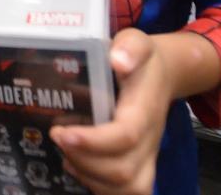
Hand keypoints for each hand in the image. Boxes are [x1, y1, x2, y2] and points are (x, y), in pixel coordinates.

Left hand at [50, 29, 172, 194]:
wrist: (162, 75)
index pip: (126, 136)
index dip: (93, 142)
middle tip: (57, 136)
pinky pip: (125, 191)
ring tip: (65, 152)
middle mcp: (149, 140)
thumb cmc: (143, 60)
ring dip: (89, 176)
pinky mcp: (139, 165)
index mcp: (145, 110)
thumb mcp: (137, 41)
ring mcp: (146, 156)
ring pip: (127, 188)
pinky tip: (74, 164)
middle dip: (84, 160)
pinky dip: (98, 186)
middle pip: (123, 171)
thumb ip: (131, 47)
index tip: (62, 132)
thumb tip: (118, 60)